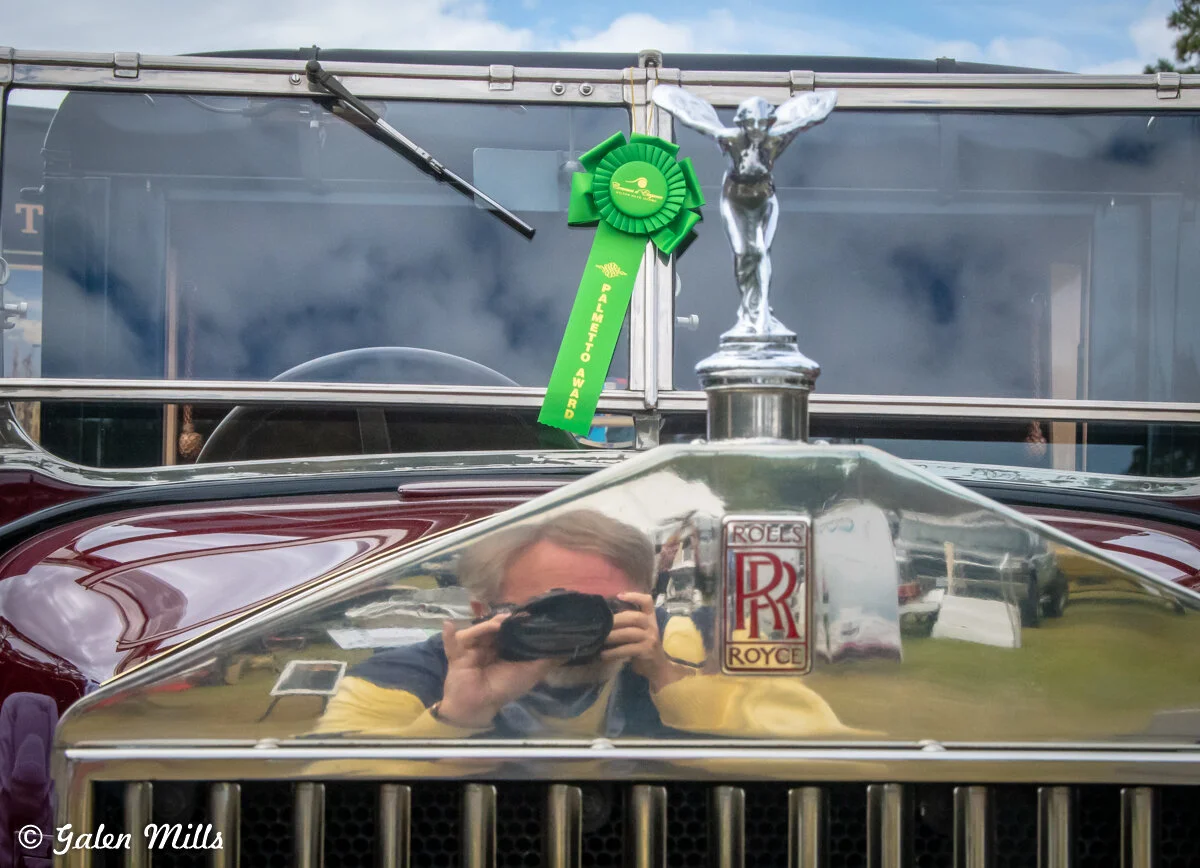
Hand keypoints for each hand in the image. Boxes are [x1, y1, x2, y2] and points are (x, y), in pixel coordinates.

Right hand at [437, 616, 555, 727]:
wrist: (481, 706)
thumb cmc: (505, 688)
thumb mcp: (531, 673)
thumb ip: (547, 660)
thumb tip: (568, 648)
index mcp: (504, 647)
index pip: (510, 629)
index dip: (517, 621)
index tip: (528, 613)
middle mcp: (488, 644)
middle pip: (493, 626)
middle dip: (502, 621)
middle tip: (513, 617)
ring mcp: (471, 648)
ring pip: (477, 631)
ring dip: (485, 627)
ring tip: (497, 625)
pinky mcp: (457, 654)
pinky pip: (452, 642)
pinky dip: (449, 635)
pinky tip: (448, 625)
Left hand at [601, 593, 690, 691]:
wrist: (658, 668)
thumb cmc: (643, 648)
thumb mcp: (639, 633)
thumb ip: (628, 624)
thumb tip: (604, 620)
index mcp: (650, 618)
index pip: (647, 601)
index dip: (634, 596)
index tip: (619, 595)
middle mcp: (652, 625)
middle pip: (634, 617)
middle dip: (616, 620)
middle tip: (601, 625)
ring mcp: (651, 638)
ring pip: (630, 633)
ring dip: (612, 636)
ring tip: (600, 640)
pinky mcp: (647, 651)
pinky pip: (628, 649)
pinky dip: (614, 652)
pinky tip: (604, 654)